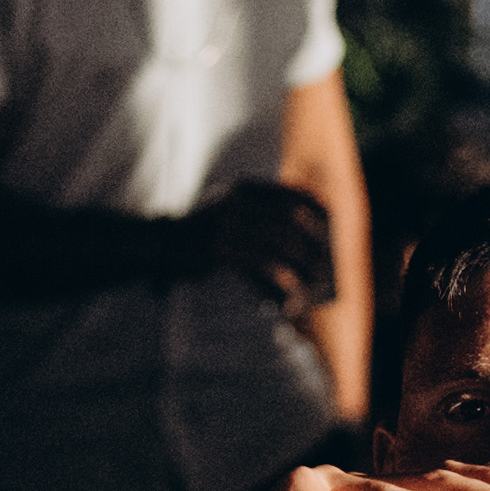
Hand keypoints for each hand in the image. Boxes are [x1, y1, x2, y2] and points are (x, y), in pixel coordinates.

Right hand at [184, 178, 337, 312]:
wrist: (159, 244)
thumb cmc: (201, 234)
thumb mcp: (229, 213)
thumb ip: (259, 219)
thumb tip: (302, 245)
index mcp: (244, 191)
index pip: (291, 195)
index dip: (315, 210)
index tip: (330, 225)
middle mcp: (239, 203)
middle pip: (291, 223)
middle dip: (312, 247)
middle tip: (324, 268)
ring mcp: (229, 225)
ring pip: (280, 246)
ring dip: (300, 268)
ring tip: (310, 286)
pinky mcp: (220, 251)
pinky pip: (261, 269)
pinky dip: (278, 285)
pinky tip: (287, 299)